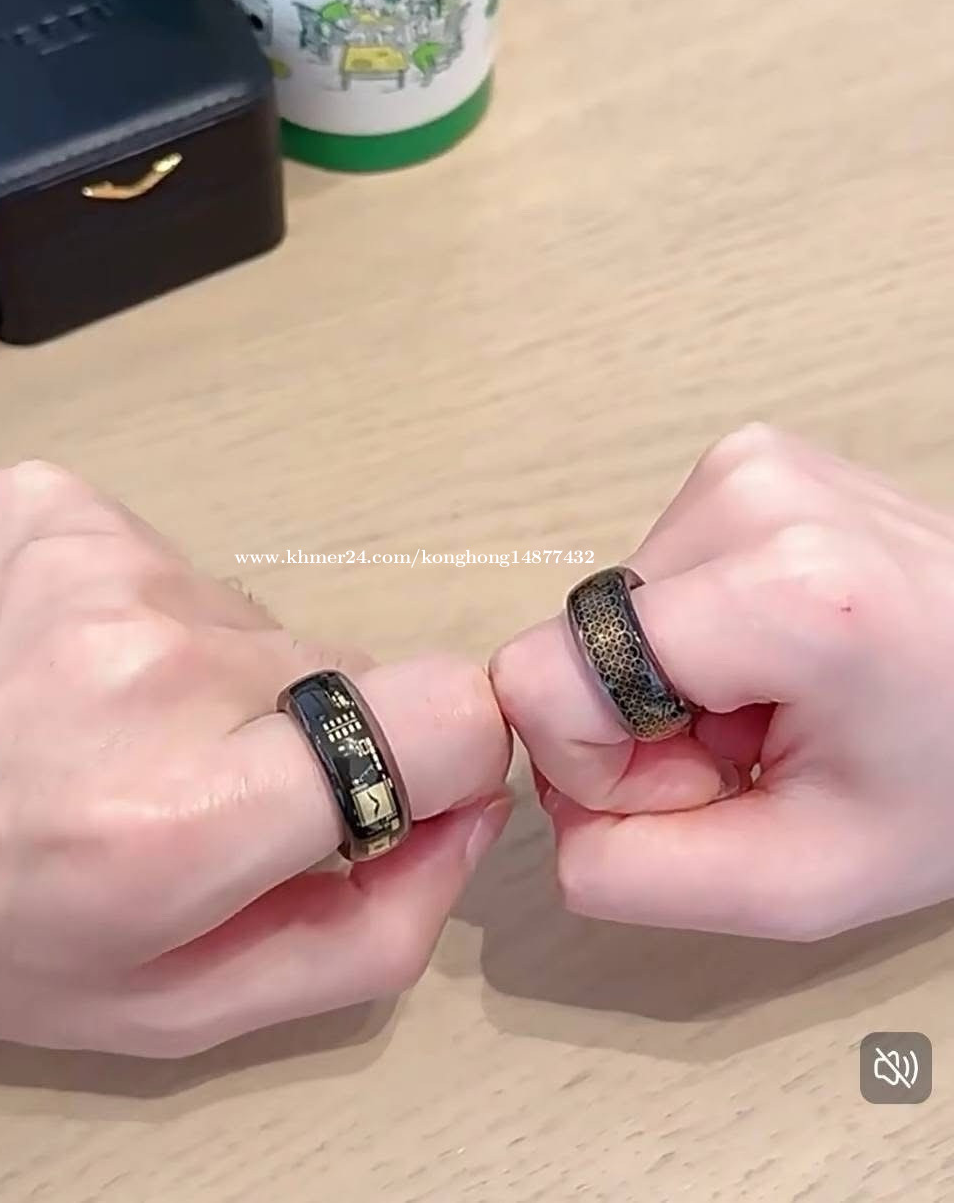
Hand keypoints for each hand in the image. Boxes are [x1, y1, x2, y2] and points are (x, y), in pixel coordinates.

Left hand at [0, 462, 510, 1054]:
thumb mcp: (173, 1007)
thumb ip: (368, 933)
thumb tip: (471, 811)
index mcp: (184, 817)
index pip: (441, 717)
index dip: (444, 751)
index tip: (390, 782)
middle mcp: (152, 667)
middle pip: (348, 669)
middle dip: (298, 734)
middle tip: (185, 783)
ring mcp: (98, 564)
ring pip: (256, 619)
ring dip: (211, 677)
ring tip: (98, 727)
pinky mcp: (54, 503)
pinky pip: (173, 561)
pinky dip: (141, 617)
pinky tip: (57, 667)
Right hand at [491, 424, 953, 939]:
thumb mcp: (803, 880)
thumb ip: (633, 872)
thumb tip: (553, 817)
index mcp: (783, 591)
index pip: (542, 678)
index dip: (590, 763)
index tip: (701, 781)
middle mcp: (751, 495)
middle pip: (574, 644)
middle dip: (640, 725)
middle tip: (751, 751)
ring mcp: (750, 466)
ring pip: (609, 617)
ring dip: (671, 685)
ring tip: (777, 705)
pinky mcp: (748, 465)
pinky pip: (653, 581)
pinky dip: (696, 640)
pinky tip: (779, 661)